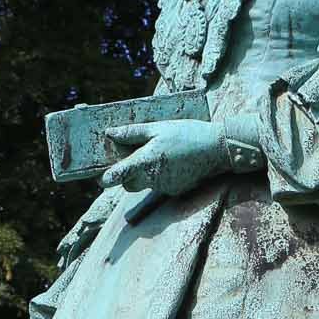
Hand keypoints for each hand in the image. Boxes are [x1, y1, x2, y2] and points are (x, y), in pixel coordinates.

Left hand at [100, 120, 230, 197]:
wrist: (217, 149)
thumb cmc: (187, 134)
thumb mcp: (158, 127)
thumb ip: (132, 133)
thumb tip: (111, 134)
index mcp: (145, 161)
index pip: (118, 176)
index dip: (106, 178)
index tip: (101, 178)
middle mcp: (153, 178)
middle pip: (129, 184)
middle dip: (127, 175)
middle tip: (134, 158)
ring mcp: (164, 186)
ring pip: (145, 184)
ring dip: (145, 173)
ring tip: (160, 155)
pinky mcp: (175, 190)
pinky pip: (160, 185)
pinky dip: (161, 175)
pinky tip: (173, 161)